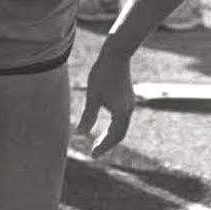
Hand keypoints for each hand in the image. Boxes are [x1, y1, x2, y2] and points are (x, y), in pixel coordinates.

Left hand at [76, 40, 133, 156]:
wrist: (117, 54)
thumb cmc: (102, 73)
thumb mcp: (92, 95)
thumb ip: (88, 115)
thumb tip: (81, 133)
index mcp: (120, 112)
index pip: (113, 136)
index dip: (102, 147)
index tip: (92, 155)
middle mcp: (128, 110)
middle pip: (119, 134)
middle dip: (106, 144)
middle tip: (94, 153)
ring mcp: (129, 104)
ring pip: (121, 127)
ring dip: (110, 136)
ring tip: (97, 142)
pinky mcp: (127, 99)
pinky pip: (121, 119)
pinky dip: (113, 127)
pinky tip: (104, 126)